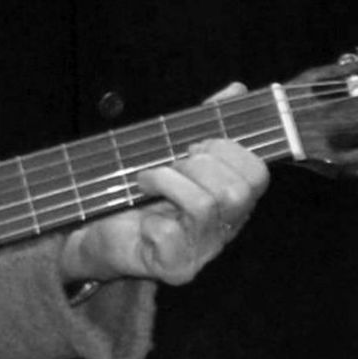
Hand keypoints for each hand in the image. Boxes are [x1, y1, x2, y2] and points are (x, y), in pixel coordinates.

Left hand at [60, 90, 267, 291]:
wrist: (100, 234)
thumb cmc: (141, 196)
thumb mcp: (174, 154)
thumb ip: (206, 124)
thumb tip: (236, 90)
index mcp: (233, 202)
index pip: (257, 175)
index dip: (228, 150)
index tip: (195, 146)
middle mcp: (225, 229)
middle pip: (236, 191)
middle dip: (198, 165)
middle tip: (169, 164)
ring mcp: (202, 252)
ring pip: (205, 206)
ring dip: (169, 182)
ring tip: (146, 181)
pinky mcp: (174, 269)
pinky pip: (170, 234)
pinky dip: (151, 219)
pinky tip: (141, 220)